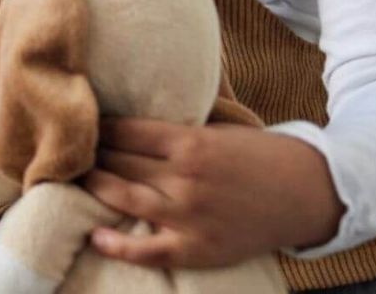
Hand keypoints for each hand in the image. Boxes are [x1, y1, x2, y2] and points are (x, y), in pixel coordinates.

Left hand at [82, 117, 343, 268]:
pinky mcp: (198, 248)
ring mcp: (189, 215)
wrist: (308, 194)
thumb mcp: (218, 131)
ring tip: (74, 178)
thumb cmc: (259, 157)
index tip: (80, 125)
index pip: (124, 131)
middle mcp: (185, 178)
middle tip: (68, 150)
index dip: (98, 128)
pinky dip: (118, 244)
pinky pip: (148, 250)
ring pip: (123, 197)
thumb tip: (128, 125)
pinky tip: (95, 235)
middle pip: (119, 162)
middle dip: (91, 155)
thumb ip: (176, 133)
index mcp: (190, 142)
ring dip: (94, 186)